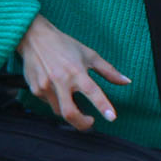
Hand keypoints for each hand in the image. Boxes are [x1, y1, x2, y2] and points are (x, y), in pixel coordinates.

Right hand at [21, 15, 130, 129]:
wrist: (33, 37)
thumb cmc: (63, 45)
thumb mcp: (88, 54)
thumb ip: (108, 70)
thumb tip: (126, 81)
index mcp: (76, 71)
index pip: (92, 92)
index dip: (103, 106)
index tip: (112, 117)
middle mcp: (60, 80)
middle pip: (70, 113)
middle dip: (82, 124)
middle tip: (90, 122)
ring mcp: (45, 86)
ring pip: (59, 110)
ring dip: (69, 111)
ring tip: (73, 101)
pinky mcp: (34, 89)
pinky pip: (48, 103)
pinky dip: (56, 101)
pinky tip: (57, 91)